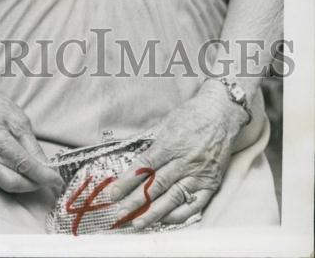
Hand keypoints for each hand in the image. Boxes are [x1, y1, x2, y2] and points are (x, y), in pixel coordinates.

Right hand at [0, 82, 63, 194]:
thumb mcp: (20, 121)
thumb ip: (33, 147)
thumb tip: (47, 168)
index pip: (23, 166)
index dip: (43, 176)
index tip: (57, 180)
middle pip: (14, 183)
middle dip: (34, 184)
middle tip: (48, 179)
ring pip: (6, 186)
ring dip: (25, 184)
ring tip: (36, 174)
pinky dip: (13, 179)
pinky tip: (21, 171)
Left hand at [106, 83, 247, 229]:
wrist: (222, 114)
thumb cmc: (191, 116)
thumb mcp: (167, 124)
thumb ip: (154, 145)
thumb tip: (135, 166)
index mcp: (172, 144)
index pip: (145, 167)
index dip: (127, 181)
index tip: (113, 192)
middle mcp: (185, 161)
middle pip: (157, 185)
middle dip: (136, 201)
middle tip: (120, 212)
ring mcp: (199, 174)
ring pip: (173, 198)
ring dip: (154, 212)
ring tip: (138, 222)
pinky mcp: (211, 184)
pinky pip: (194, 205)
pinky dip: (178, 215)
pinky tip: (164, 220)